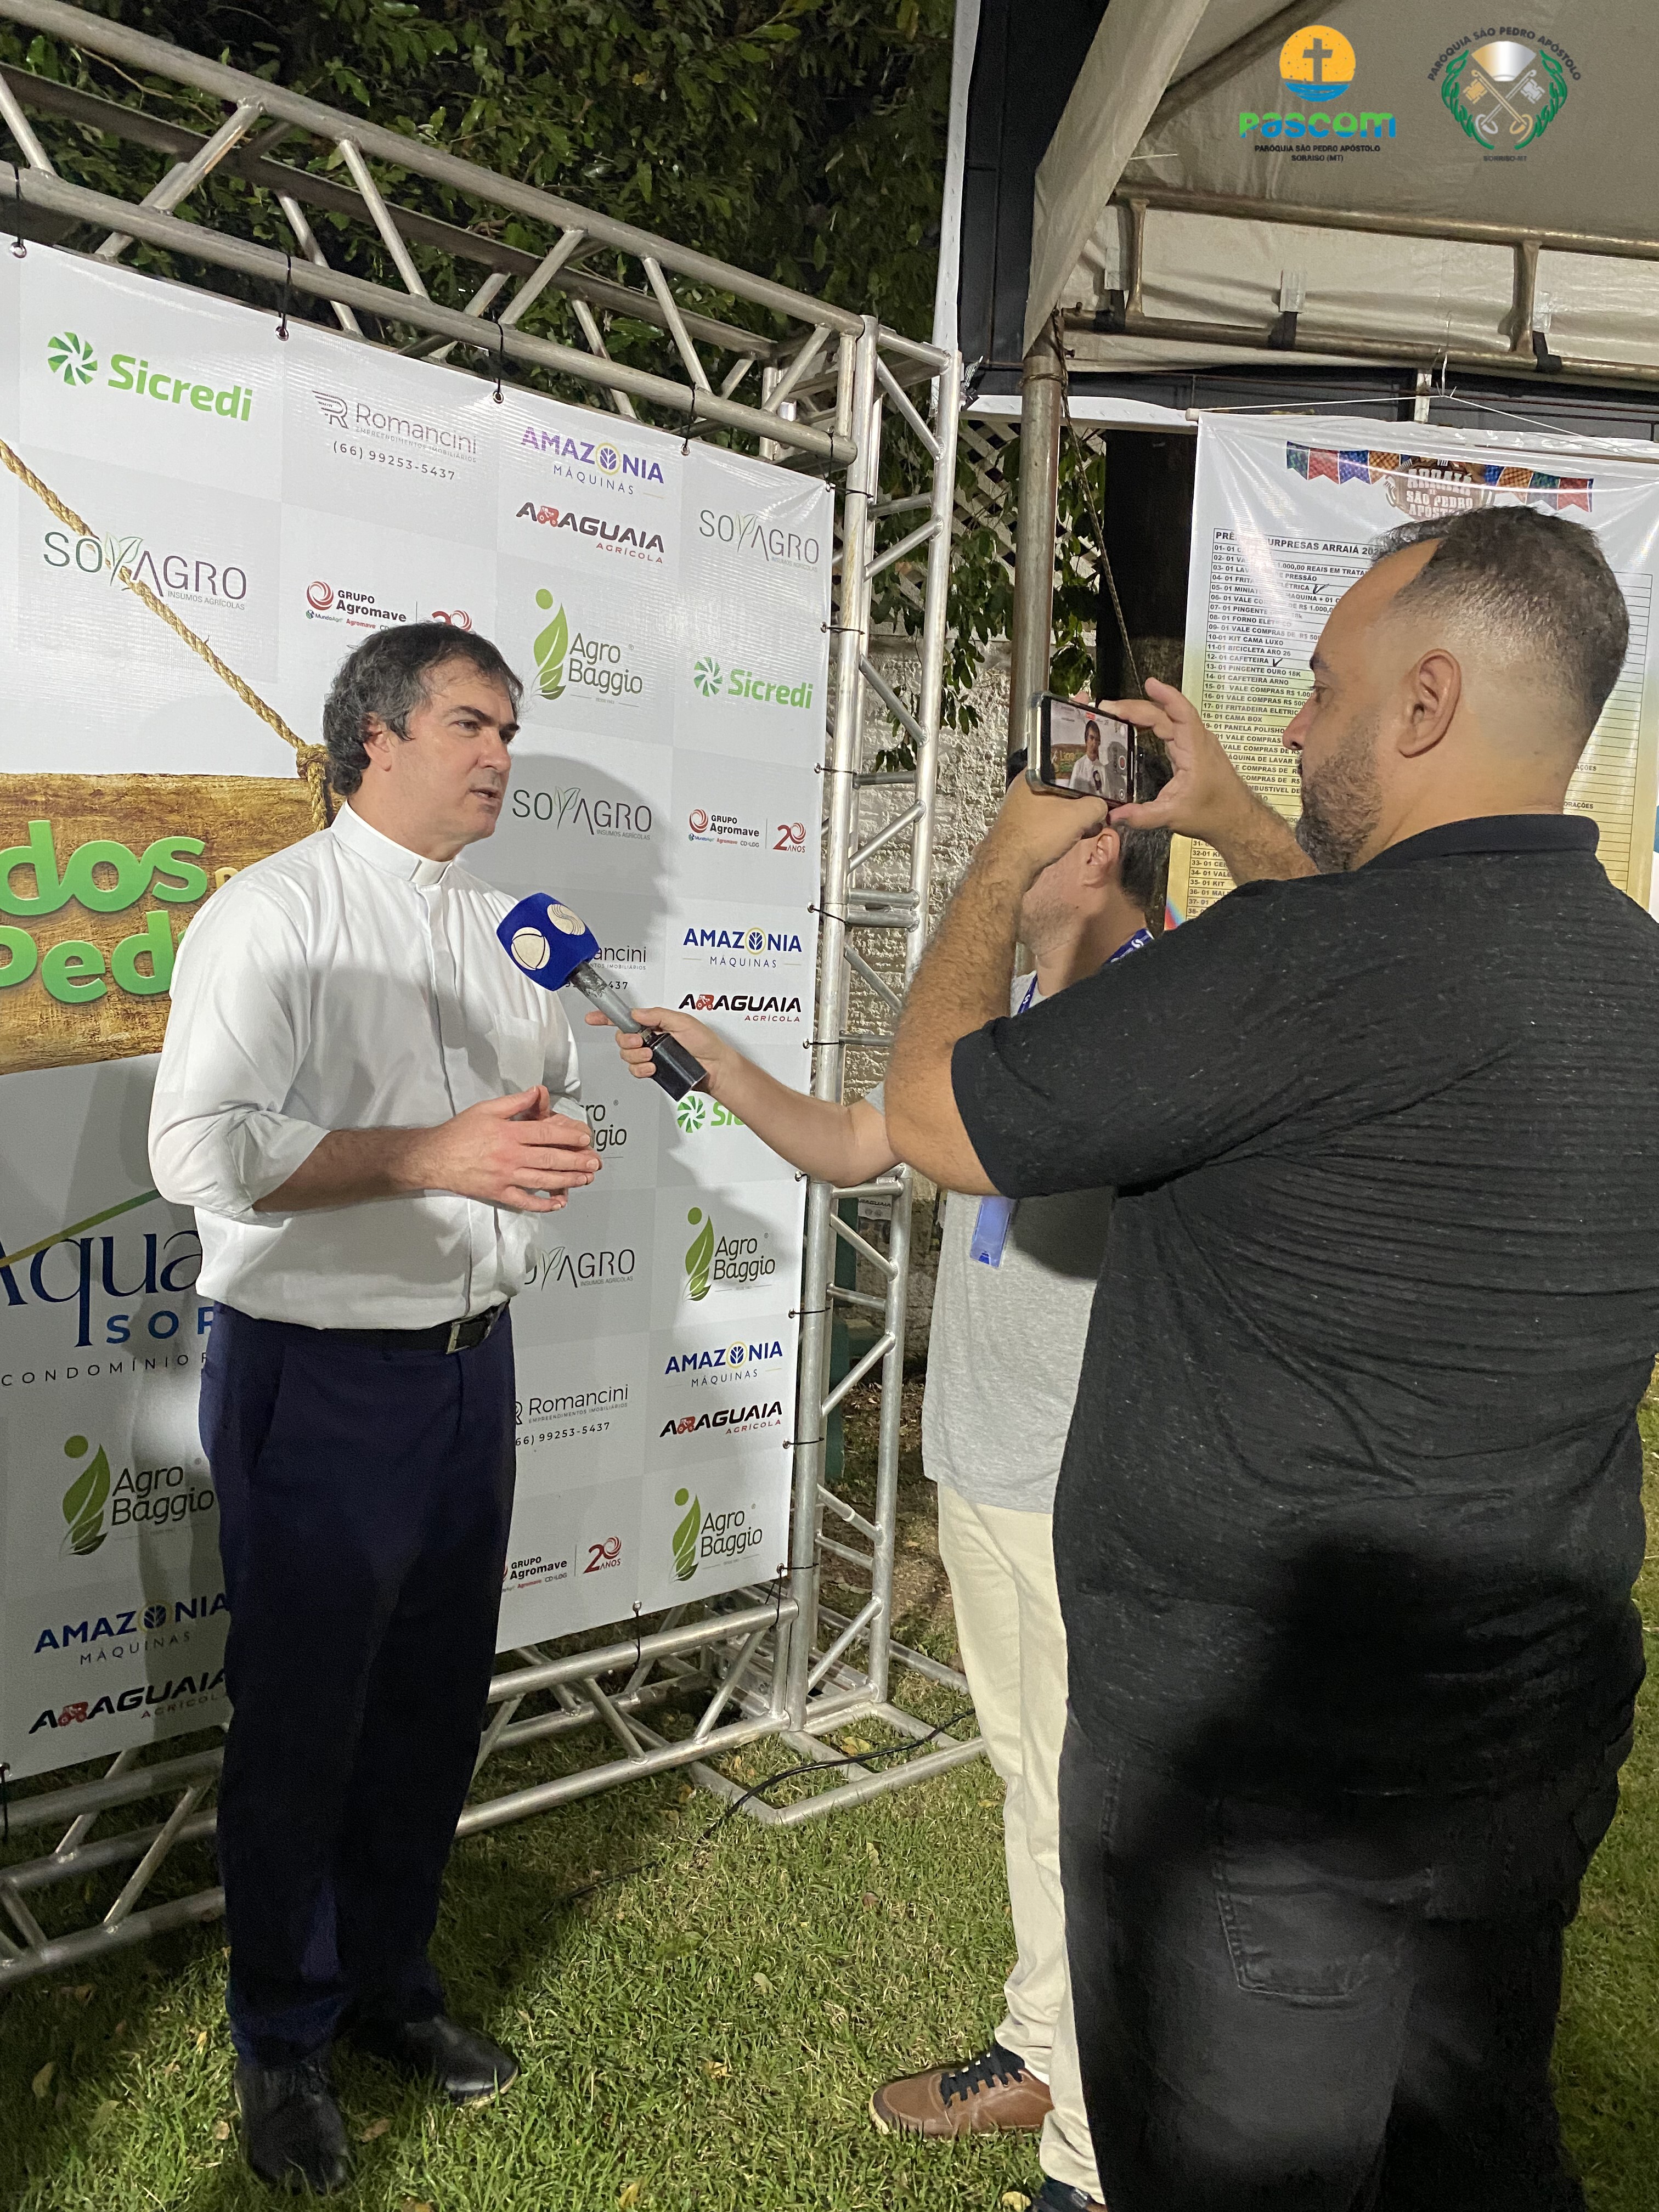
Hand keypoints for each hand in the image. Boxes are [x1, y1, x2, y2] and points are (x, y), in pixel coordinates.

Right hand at [407, 1088, 601, 1212]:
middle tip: (594, 1162)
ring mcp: (505, 1176)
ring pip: (543, 1179)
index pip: (546, 1133)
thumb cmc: (459, 1131)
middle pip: (550, 1158)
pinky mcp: (498, 1192)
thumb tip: (538, 1093)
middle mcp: (510, 1155)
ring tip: (585, 1179)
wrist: (434, 1157)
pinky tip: (558, 1203)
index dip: (569, 1136)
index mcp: (509, 1133)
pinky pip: (524, 1201)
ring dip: (568, 1180)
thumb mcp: (487, 1109)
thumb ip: (515, 1102)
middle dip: (576, 1160)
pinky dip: (543, 1203)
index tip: (585, 1138)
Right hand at [589, 1005, 730, 1093]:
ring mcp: (651, 1056)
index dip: (607, 1018)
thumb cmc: (705, 1044)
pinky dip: (640, 1069)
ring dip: (636, 1056)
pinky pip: (635, 1071)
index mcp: (655, 1023)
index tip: (593, 1017)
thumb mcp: (683, 1022)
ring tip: (652, 1057)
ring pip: (627, 1055)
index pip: (627, 1018)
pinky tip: (652, 1068)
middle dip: (628, 1040)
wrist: (715, 1069)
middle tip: (641, 1042)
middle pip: (622, 1038)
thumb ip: (658, 1016)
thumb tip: (637, 1014)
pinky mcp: (653, 1071)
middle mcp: (650, 1039)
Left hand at [978, 770, 1108, 885]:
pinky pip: (1051, 822)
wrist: (1010, 867)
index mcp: (1033, 775)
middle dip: (1083, 799)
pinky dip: (1065, 827)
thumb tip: (1102, 808)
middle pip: (1063, 788)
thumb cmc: (1036, 835)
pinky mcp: (1026, 828)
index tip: (1099, 783)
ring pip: (1058, 807)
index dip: (1085, 773)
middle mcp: (1025, 789)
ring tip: (1091, 823)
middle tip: (1097, 806)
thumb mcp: (1078, 815)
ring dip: (1075, 816)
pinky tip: (1078, 835)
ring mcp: (1024, 810)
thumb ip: (1097, 806)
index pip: (1064, 765)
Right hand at [1098, 678, 1251, 841]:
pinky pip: (1172, 729)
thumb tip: (1114, 816)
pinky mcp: (1191, 751)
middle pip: (1166, 714)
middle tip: (1109, 708)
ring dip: (1144, 713)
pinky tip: (1138, 725)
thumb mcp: (1174, 816)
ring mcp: (1195, 745)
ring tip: (1117, 713)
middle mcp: (1196, 741)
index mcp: (1195, 750)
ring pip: (1168, 720)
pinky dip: (1153, 723)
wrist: (1235, 819)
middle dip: (1138, 707)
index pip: (1181, 713)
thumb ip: (1143, 815)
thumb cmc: (1214, 813)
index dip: (1165, 696)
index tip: (1149, 683)